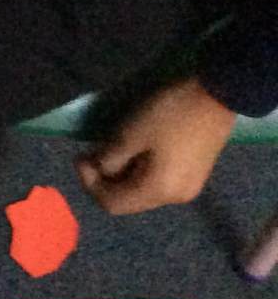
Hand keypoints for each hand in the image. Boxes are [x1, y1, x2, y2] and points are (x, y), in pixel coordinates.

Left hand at [76, 77, 237, 214]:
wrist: (218, 94)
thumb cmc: (169, 114)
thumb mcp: (130, 134)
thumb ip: (109, 158)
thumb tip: (99, 170)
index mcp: (159, 191)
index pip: (112, 204)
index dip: (89, 184)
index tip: (80, 156)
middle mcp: (175, 198)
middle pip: (128, 200)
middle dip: (103, 180)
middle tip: (91, 153)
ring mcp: (188, 186)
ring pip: (142, 191)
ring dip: (120, 174)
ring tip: (110, 149)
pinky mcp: (195, 173)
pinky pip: (157, 181)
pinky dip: (138, 170)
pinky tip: (133, 149)